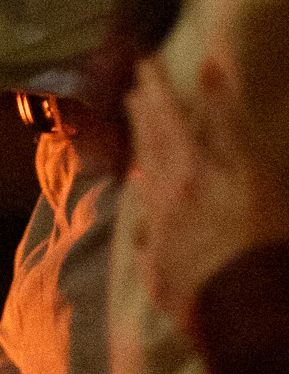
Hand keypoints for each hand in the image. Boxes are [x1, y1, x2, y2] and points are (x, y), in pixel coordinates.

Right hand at [126, 52, 288, 328]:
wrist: (243, 306)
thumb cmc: (204, 302)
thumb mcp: (162, 281)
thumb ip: (151, 253)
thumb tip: (141, 236)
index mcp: (158, 212)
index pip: (144, 164)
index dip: (136, 136)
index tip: (128, 111)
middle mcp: (176, 185)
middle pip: (156, 137)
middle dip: (144, 106)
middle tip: (136, 78)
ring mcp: (210, 173)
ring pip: (181, 124)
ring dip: (166, 93)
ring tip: (154, 67)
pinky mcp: (246, 170)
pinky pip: (229, 124)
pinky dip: (219, 96)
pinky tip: (212, 69)